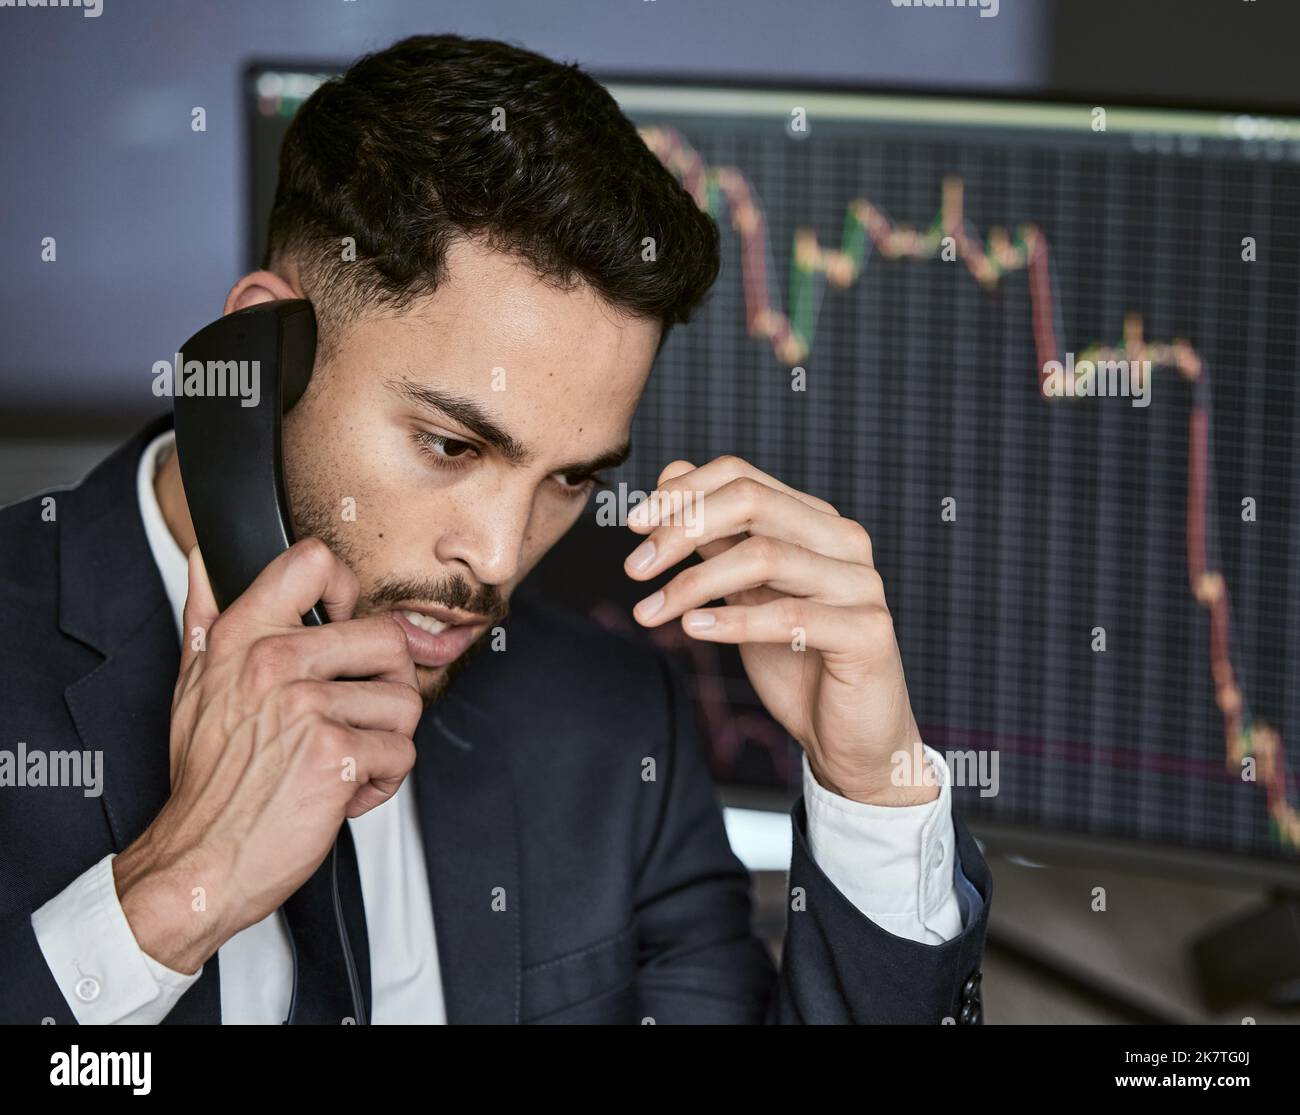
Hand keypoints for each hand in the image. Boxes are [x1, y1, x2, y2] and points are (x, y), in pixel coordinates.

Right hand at [113, 538, 421, 972]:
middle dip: (387, 684)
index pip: (313, 562)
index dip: (347, 592)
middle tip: (355, 716)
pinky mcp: (336, 755)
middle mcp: (273, 662)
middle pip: (388, 636)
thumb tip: (207, 562)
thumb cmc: (207, 780)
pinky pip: (402, 754)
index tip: (346, 627)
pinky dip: (383, 782)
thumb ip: (206, 616)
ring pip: (406, 701)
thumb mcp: (193, 684)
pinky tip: (344, 790)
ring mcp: (306, 707)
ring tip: (344, 759)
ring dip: (387, 741)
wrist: (199, 863)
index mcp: (242, 636)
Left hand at [624, 456, 933, 806]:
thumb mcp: (745, 593)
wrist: (850, 736)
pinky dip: (732, 620)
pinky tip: (694, 628)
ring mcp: (860, 583)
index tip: (633, 524)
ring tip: (650, 611)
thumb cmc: (797, 662)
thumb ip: (717, 537)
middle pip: (752, 503)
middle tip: (633, 566)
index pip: (742, 477)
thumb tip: (670, 474)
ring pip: (765, 556)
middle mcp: (844, 541)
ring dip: (694, 582)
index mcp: (816, 521)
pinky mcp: (867, 632)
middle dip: (681, 530)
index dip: (682, 493)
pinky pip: (789, 617)